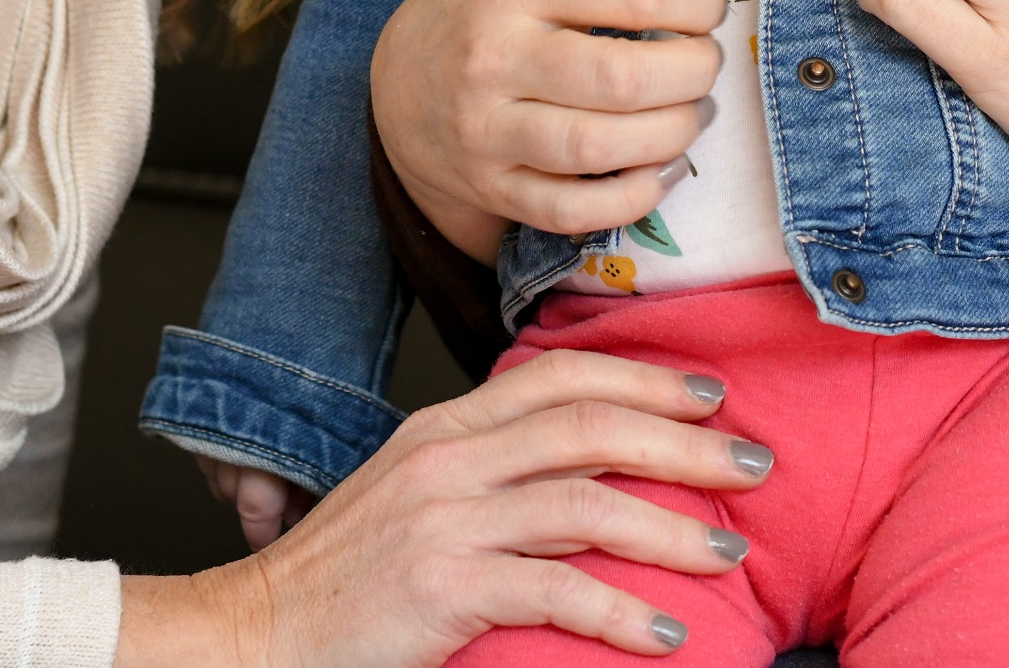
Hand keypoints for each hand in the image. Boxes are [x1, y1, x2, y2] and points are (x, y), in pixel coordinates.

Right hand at [118, 354, 765, 666]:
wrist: (257, 632)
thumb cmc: (346, 578)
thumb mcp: (417, 499)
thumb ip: (494, 475)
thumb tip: (590, 477)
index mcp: (445, 429)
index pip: (560, 375)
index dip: (643, 377)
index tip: (710, 393)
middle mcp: (448, 460)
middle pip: (588, 424)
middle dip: (682, 439)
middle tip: (752, 462)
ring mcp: (444, 521)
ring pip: (585, 502)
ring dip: (671, 526)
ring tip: (729, 552)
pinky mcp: (442, 588)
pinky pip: (555, 589)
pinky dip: (619, 611)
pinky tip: (664, 633)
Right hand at [369, 0, 736, 263]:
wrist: (397, 83)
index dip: (699, 2)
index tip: (704, 7)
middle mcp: (494, 54)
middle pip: (627, 77)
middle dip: (695, 73)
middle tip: (703, 63)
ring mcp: (487, 128)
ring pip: (604, 146)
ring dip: (674, 133)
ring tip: (687, 111)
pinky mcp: (492, 186)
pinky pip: (576, 209)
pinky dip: (635, 196)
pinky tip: (659, 167)